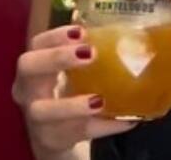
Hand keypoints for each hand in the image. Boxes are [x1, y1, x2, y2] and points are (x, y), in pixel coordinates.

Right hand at [13, 25, 136, 158]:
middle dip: (56, 58)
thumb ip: (98, 56)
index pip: (37, 43)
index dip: (55, 36)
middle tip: (89, 54)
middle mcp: (29, 89)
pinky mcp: (52, 139)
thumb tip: (142, 34)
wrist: (58, 135)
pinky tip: (126, 121)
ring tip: (99, 100)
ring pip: (43, 110)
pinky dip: (102, 127)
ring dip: (71, 105)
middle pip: (28, 67)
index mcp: (37, 67)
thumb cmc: (71, 94)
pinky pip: (75, 133)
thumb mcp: (78, 74)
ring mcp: (37, 116)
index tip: (82, 31)